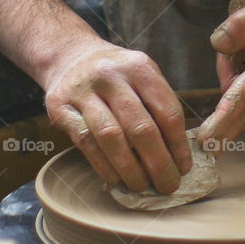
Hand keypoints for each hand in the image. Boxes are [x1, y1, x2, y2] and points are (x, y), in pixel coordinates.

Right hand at [43, 38, 190, 193]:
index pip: (167, 111)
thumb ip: (159, 106)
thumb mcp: (142, 76)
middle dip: (158, 163)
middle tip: (168, 185)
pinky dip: (103, 165)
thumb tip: (178, 155)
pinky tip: (116, 179)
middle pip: (141, 127)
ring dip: (130, 169)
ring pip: (112, 137)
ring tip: (142, 186)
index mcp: (139, 68)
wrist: (69, 57)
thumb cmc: (116, 77)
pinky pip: (86, 142)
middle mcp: (111, 75)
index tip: (184, 167)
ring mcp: (83, 90)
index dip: (178, 144)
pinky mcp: (60, 107)